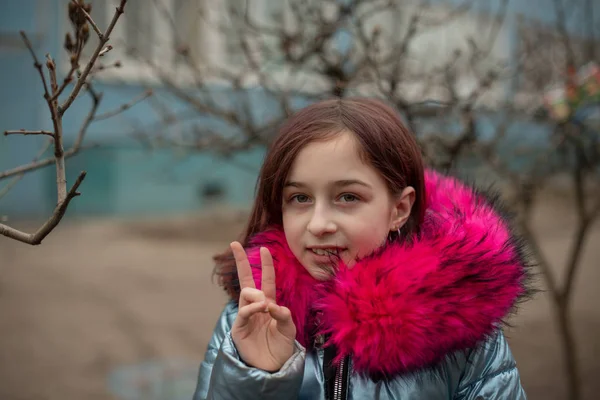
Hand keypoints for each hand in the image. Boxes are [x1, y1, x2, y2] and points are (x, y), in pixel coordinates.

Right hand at [229, 241, 296, 371]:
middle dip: (241, 261)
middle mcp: (255, 306)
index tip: (263, 249)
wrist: (273, 367)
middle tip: (234, 244)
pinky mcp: (239, 327)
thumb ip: (283, 314)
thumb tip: (270, 303)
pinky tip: (262, 308)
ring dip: (257, 295)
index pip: (265, 280)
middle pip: (246, 279)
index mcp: (269, 304)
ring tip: (265, 306)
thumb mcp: (289, 328)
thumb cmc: (281, 347)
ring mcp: (246, 315)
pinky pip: (244, 310)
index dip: (265, 265)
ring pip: (246, 292)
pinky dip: (253, 307)